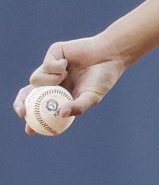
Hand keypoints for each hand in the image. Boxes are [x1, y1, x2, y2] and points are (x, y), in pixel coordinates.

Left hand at [13, 35, 127, 134]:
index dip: (31, 120)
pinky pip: (44, 65)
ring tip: (65, 75)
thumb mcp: (92, 97)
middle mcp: (52, 82)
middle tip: (23, 111)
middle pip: (28, 95)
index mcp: (60, 95)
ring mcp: (51, 69)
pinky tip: (66, 64)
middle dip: (21, 104)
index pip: (40, 108)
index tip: (29, 129)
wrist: (111, 55)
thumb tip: (61, 115)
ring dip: (49, 80)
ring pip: (35, 79)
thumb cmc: (103, 78)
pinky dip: (55, 67)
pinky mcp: (53, 54)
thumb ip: (78, 106)